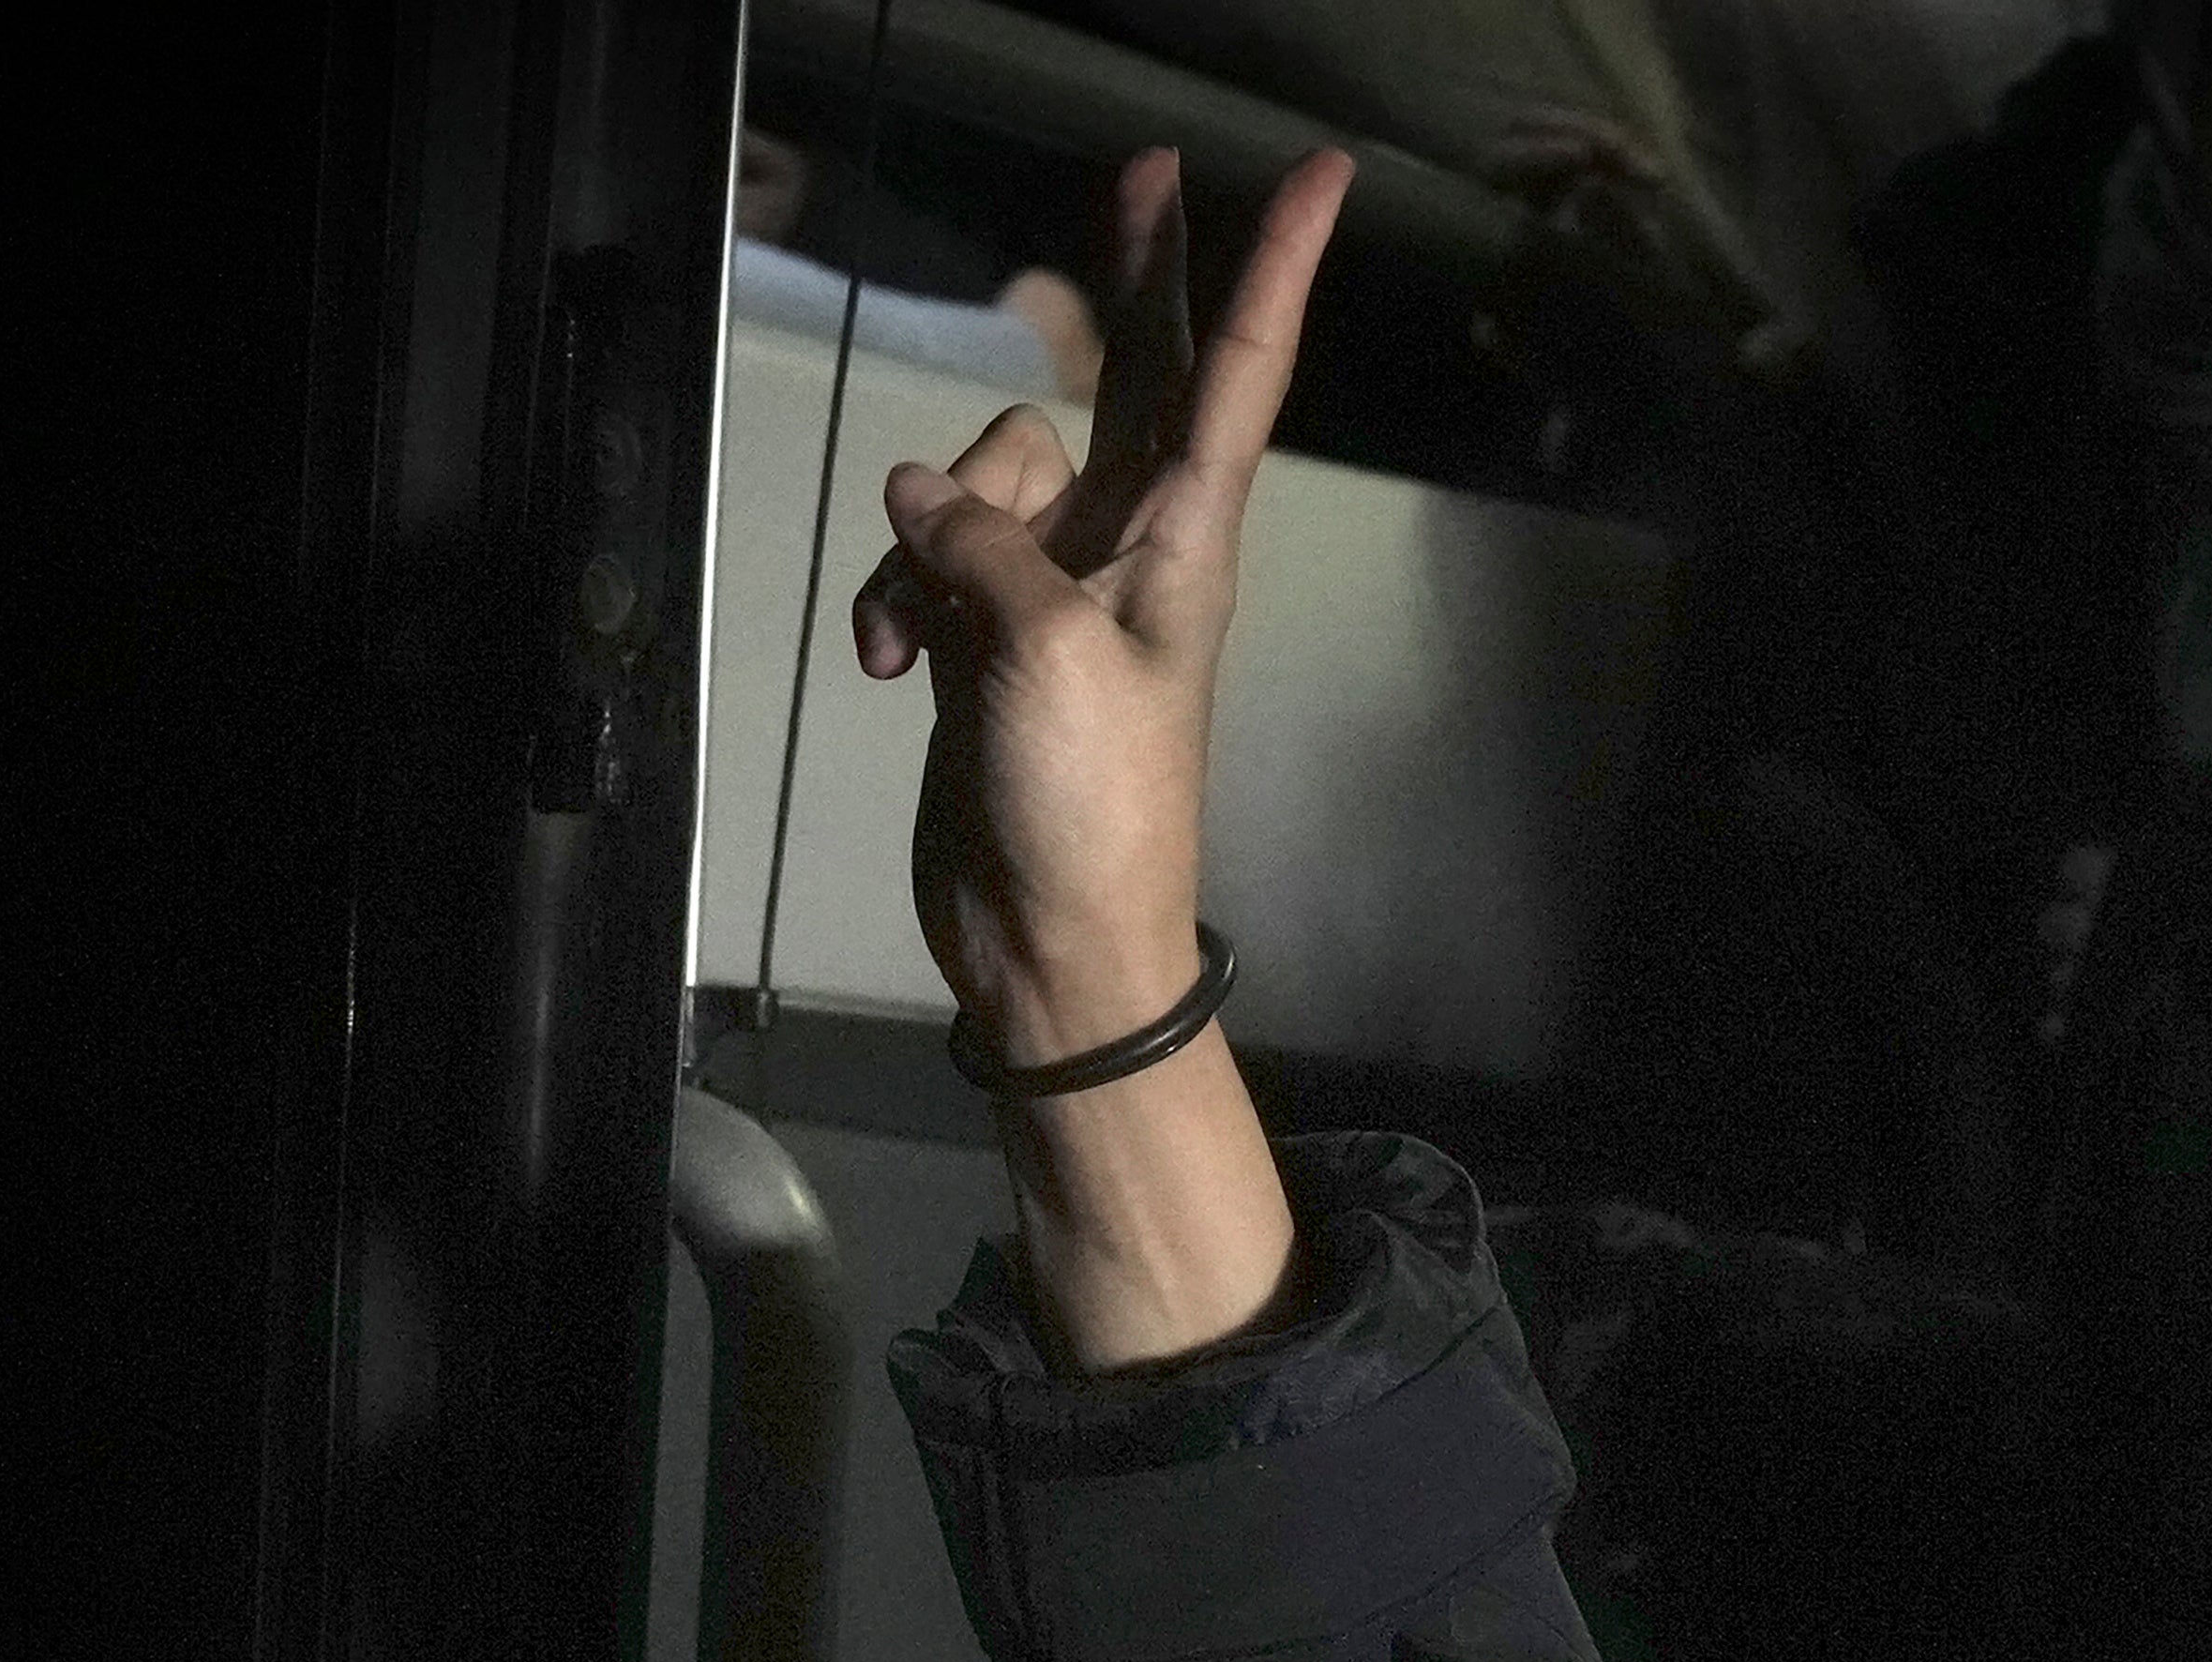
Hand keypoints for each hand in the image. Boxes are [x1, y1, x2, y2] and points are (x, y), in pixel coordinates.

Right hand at [852, 147, 1346, 1367]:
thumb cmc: (1091, 807)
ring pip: (984, 470)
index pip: (1236, 374)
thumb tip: (919, 493)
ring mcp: (1059, 581)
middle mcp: (1134, 543)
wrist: (1052, 938)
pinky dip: (895, 600)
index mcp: (1186, 540)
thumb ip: (986, 546)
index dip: (1270, 271)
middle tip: (1137, 172)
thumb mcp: (1047, 653)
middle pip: (1129, 375)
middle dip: (1127, 279)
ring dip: (931, 533)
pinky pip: (926, 556)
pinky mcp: (992, 627)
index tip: (1319, 179)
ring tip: (928, 635)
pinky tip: (892, 669)